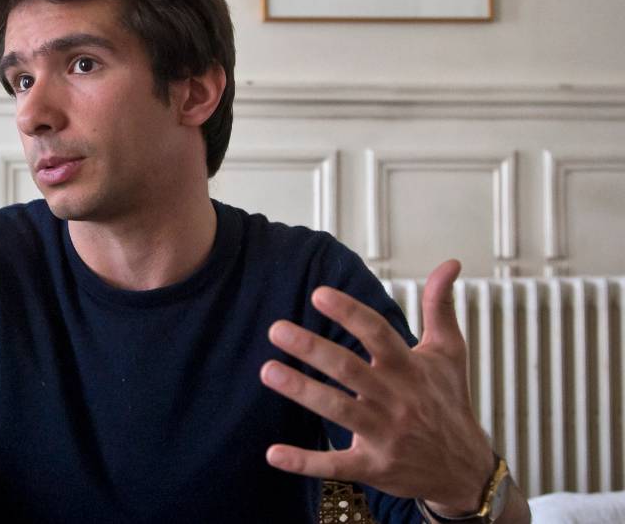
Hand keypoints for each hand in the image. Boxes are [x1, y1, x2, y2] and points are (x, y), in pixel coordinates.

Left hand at [260, 260, 494, 514]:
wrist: (465, 469)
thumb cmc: (449, 402)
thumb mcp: (450, 353)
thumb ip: (440, 306)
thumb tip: (450, 263)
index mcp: (410, 369)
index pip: (378, 333)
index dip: (349, 313)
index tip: (319, 294)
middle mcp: (396, 399)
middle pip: (349, 369)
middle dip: (312, 349)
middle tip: (276, 329)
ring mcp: (384, 435)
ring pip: (338, 410)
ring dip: (302, 391)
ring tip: (267, 370)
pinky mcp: (373, 466)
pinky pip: (336, 465)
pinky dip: (305, 461)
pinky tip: (273, 453)